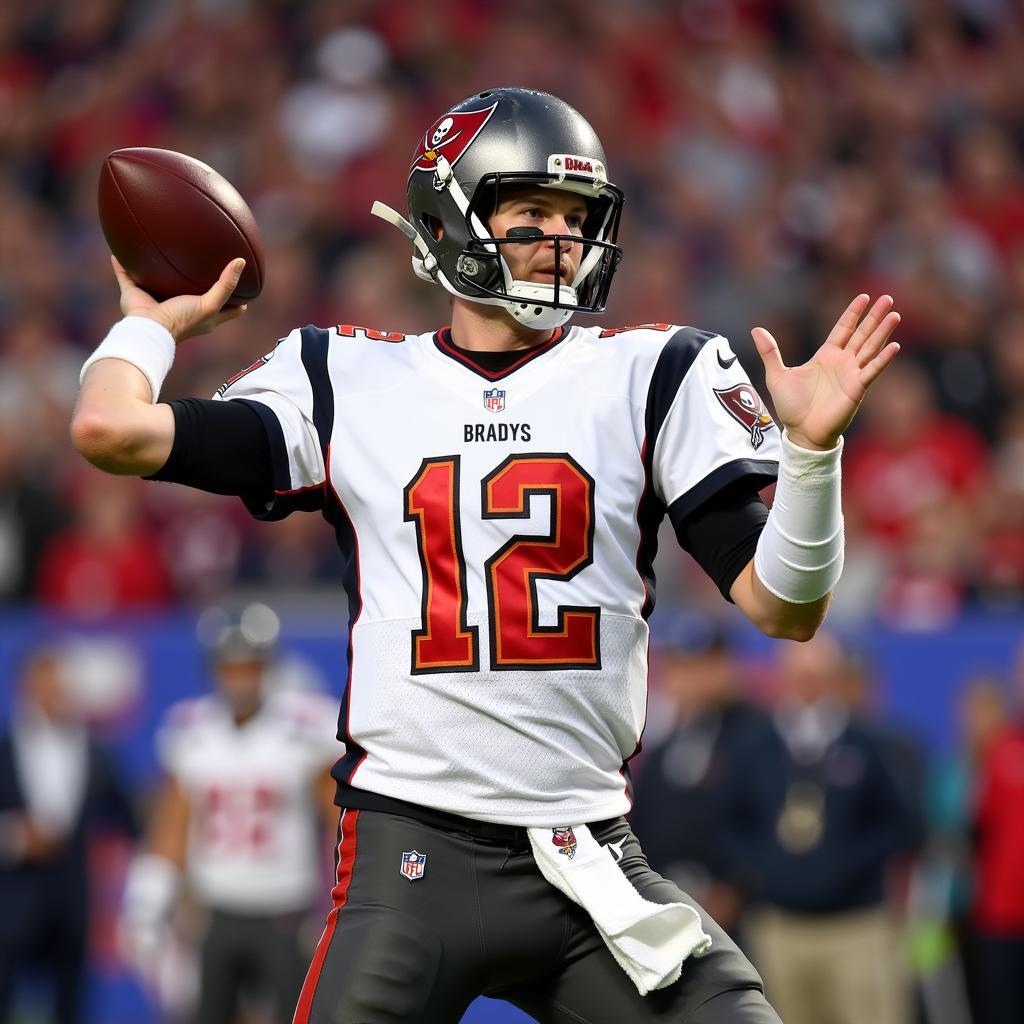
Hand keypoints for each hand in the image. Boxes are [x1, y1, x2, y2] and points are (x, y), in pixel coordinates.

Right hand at [112, 255, 248, 342]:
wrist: (150, 330)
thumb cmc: (183, 321)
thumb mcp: (210, 304)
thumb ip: (226, 284)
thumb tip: (241, 261)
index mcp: (201, 316)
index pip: (224, 309)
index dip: (236, 301)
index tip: (246, 289)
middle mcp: (180, 309)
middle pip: (192, 294)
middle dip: (197, 282)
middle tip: (206, 263)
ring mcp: (156, 301)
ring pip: (157, 283)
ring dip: (157, 271)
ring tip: (161, 252)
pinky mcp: (135, 295)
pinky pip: (125, 276)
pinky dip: (120, 266)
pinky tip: (118, 252)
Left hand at [751, 294, 900, 450]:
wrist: (801, 432)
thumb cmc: (791, 406)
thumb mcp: (776, 375)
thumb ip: (770, 352)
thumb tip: (756, 328)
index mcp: (825, 356)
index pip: (843, 329)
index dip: (853, 313)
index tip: (864, 297)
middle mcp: (842, 362)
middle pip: (862, 334)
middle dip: (874, 317)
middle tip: (887, 298)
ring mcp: (852, 375)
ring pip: (870, 348)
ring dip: (882, 332)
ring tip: (894, 314)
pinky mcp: (857, 389)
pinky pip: (872, 371)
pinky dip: (883, 359)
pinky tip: (894, 346)